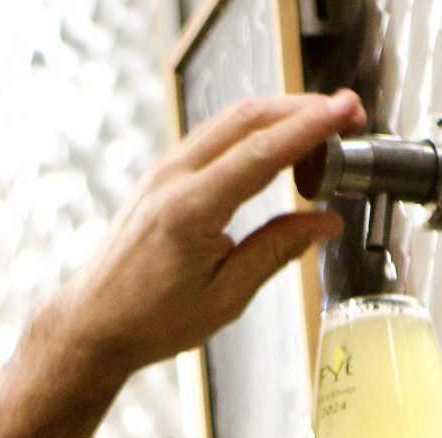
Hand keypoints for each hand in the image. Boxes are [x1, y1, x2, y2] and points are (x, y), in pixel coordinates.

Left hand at [40, 91, 364, 390]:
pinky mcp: (161, 176)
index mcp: (189, 210)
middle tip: (347, 116)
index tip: (346, 113)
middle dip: (303, 109)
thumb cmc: (149, 320)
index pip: (261, 151)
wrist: (93, 324)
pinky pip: (214, 136)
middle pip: (247, 119)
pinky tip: (278, 143)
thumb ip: (277, 251)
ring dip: (280, 115)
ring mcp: (162, 172)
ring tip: (323, 128)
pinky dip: (253, 130)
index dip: (311, 127)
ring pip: (230, 120)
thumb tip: (324, 224)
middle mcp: (172, 180)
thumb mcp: (226, 296)